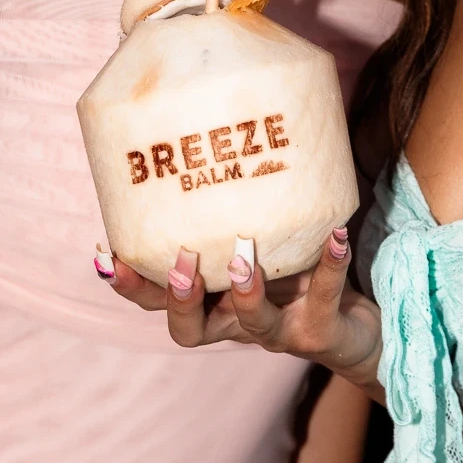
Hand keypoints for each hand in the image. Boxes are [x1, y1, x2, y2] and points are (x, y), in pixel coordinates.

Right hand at [107, 225, 382, 390]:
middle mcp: (236, 323)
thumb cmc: (294, 276)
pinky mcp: (321, 330)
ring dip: (246, 293)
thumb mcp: (257, 244)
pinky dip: (329, 265)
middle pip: (190, 331)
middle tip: (178, 265)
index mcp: (211, 303)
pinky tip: (336, 235)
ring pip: (254, 323)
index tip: (109, 254)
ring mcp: (279, 330)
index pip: (155, 302)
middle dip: (179, 301)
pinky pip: (324, 297)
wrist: (354, 331)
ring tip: (243, 258)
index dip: (131, 286)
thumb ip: (231, 209)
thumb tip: (215, 131)